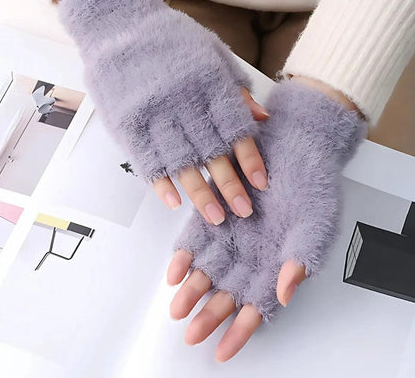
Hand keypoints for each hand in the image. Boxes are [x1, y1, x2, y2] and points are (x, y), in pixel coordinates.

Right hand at [57, 0, 268, 223]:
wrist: (116, 21)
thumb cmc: (168, 36)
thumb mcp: (210, 51)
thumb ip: (235, 87)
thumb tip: (261, 118)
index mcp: (207, 81)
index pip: (235, 128)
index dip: (250, 158)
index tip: (261, 183)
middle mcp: (182, 100)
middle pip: (211, 151)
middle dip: (229, 185)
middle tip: (243, 212)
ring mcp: (152, 112)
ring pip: (181, 161)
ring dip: (200, 193)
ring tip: (216, 217)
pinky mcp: (126, 121)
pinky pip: (146, 158)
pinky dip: (161, 182)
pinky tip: (175, 202)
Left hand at [169, 78, 366, 360]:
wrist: (299, 142)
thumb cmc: (314, 184)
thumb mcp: (316, 223)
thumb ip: (301, 259)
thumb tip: (284, 294)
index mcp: (277, 262)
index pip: (257, 305)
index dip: (240, 329)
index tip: (222, 351)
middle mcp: (252, 251)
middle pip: (227, 291)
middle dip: (209, 314)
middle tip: (191, 332)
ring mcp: (233, 231)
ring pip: (209, 269)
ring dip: (193, 288)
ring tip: (177, 308)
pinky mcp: (217, 208)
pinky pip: (197, 236)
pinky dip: (186, 254)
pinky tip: (176, 270)